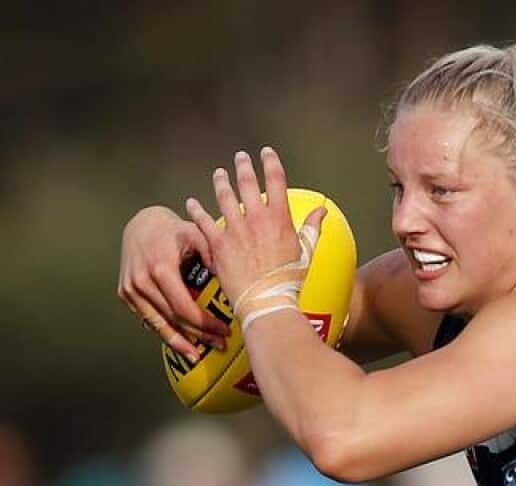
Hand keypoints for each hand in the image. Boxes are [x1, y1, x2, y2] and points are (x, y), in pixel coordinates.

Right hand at [118, 205, 229, 362]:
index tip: (224, 331)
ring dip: (178, 342)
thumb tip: (230, 278)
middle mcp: (141, 282)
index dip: (205, 324)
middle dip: (198, 335)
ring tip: (196, 355)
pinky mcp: (125, 293)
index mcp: (160, 269)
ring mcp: (130, 289)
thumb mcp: (197, 235)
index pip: (184, 307)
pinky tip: (179, 341)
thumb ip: (214, 254)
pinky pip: (148, 318)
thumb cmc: (173, 230)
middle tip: (219, 345)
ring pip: (158, 324)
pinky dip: (164, 331)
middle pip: (173, 319)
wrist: (141, 224)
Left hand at [185, 147, 324, 313]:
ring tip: (219, 174)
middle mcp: (256, 219)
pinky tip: (192, 203)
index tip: (266, 153)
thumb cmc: (289, 280)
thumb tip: (322, 211)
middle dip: (243, 166)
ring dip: (221, 182)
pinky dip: (196, 210)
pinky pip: (203, 221)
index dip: (271, 162)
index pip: (276, 180)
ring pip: (224, 196)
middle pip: (248, 183)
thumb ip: (313, 228)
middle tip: (240, 158)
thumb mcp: (306, 252)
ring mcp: (236, 230)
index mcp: (279, 218)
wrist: (266, 300)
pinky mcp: (218, 244)